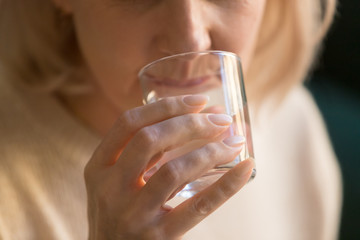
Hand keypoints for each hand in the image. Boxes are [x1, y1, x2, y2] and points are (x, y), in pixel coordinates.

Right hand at [84, 95, 253, 239]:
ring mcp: (134, 214)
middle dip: (192, 123)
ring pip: (175, 170)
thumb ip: (143, 155)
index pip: (129, 123)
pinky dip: (227, 184)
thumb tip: (196, 119)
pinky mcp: (159, 237)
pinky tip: (246, 167)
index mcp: (98, 168)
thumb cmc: (119, 214)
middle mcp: (110, 189)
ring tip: (235, 141)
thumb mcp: (115, 182)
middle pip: (150, 139)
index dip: (166, 106)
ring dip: (211, 150)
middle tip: (221, 119)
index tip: (199, 101)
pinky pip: (199, 206)